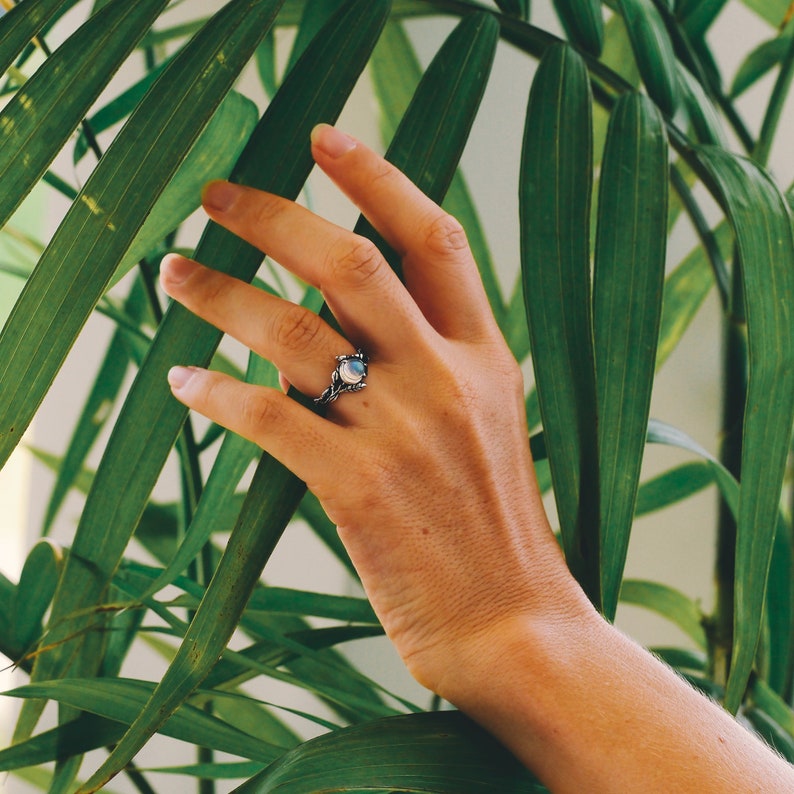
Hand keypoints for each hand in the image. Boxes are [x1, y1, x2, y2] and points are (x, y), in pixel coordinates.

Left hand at [160, 124, 586, 695]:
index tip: (324, 136)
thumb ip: (423, 367)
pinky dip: (219, 393)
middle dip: (274, 214)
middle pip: (350, 262)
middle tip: (215, 195)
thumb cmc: (494, 532)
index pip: (434, 238)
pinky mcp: (360, 490)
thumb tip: (326, 328)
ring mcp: (405, 433)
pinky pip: (272, 417)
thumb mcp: (484, 429)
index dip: (378, 177)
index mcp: (486, 358)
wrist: (516, 626)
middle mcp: (447, 380)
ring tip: (176, 274)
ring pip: (295, 332)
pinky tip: (186, 382)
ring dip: (222, 294)